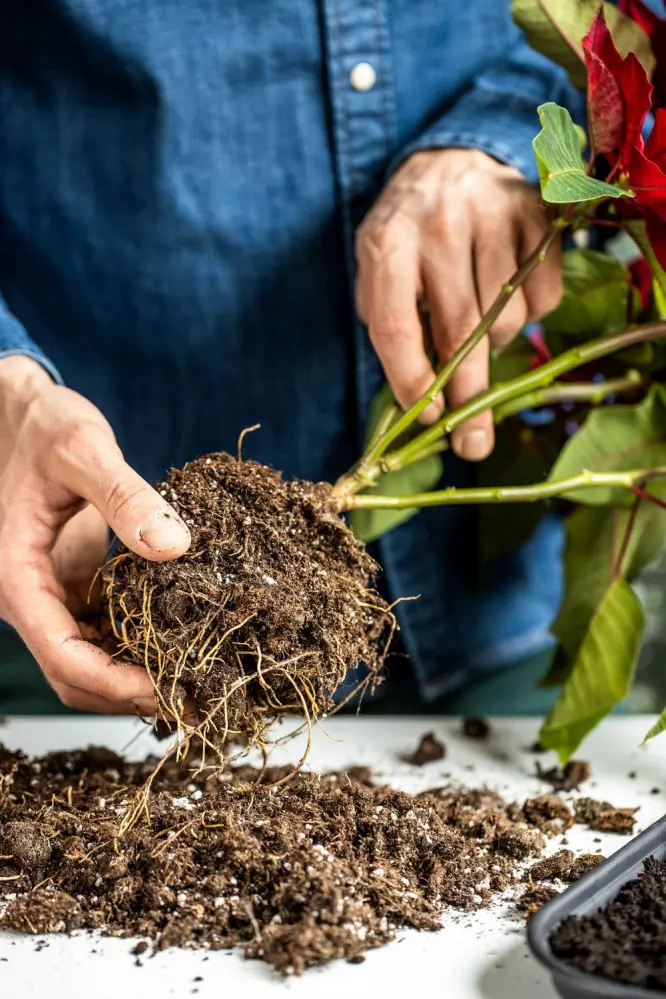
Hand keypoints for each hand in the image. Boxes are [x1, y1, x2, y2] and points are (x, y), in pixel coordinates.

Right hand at [0, 356, 190, 713]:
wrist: (24, 413)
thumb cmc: (43, 426)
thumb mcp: (83, 450)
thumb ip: (126, 496)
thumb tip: (176, 546)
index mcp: (17, 576)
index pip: (63, 655)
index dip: (116, 683)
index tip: (172, 690)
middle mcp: (30, 597)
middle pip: (75, 674)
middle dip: (131, 694)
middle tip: (199, 701)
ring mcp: (51, 594)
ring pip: (88, 661)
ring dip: (136, 678)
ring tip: (198, 683)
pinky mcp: (73, 583)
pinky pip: (101, 632)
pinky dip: (136, 646)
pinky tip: (182, 643)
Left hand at [355, 149, 562, 459]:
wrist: (451, 159)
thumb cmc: (407, 233)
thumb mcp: (379, 269)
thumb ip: (390, 324)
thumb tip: (417, 400)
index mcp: (386, 243)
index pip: (395, 326)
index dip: (410, 380)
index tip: (425, 418)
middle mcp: (439, 226)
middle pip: (459, 332)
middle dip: (466, 399)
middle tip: (472, 446)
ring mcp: (492, 216)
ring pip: (506, 319)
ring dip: (496, 345)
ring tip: (480, 323)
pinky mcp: (536, 215)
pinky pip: (544, 298)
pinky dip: (531, 315)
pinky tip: (508, 294)